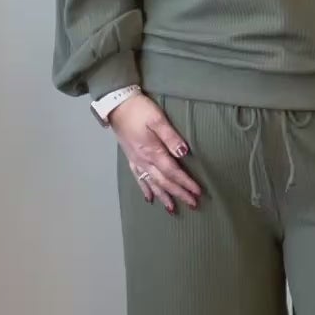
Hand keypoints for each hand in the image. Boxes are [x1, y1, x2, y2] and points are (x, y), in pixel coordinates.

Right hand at [111, 93, 202, 213]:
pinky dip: (145, 189)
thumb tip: (184, 153)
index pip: (173, 171)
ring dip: (163, 196)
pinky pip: (139, 178)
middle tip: (192, 204)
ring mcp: (136, 161)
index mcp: (153, 152)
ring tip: (172, 209)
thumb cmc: (140, 110)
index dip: (186, 183)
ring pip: (152, 183)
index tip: (197, 192)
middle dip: (178, 193)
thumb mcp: (158, 120)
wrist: (117, 105)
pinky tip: (149, 198)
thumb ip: (171, 137)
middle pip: (164, 181)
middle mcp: (144, 161)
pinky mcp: (131, 158)